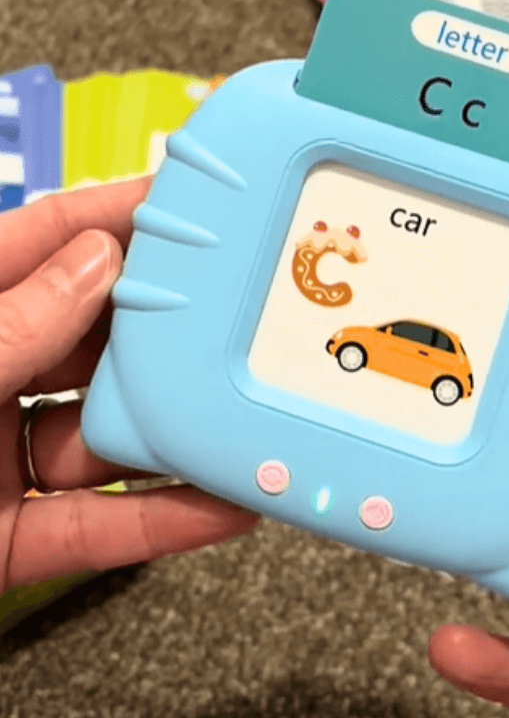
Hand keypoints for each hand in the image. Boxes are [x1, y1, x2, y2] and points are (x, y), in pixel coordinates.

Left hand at [0, 180, 259, 595]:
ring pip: (105, 440)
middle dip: (165, 336)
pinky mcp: (9, 540)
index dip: (117, 219)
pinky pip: (98, 528)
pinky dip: (162, 523)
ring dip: (175, 438)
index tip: (191, 208)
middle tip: (237, 320)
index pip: (41, 244)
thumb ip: (6, 326)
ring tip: (245, 417)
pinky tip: (224, 506)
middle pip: (91, 343)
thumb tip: (99, 264)